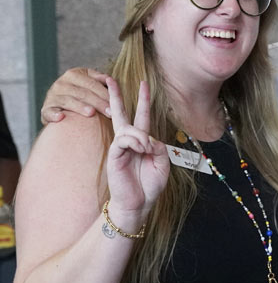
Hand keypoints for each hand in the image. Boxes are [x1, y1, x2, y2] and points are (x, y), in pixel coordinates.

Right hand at [41, 68, 110, 123]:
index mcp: (74, 74)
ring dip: (79, 107)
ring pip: (68, 101)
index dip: (105, 94)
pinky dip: (54, 114)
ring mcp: (52, 96)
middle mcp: (61, 83)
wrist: (59, 108)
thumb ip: (100, 81)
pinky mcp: (45, 109)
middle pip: (82, 93)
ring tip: (91, 113)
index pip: (92, 84)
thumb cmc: (81, 96)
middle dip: (98, 103)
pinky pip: (49, 112)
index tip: (116, 105)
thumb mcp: (89, 84)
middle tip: (110, 113)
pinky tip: (61, 117)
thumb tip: (110, 80)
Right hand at [105, 77, 169, 225]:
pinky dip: (135, 141)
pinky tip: (141, 149)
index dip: (143, 100)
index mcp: (143, 142)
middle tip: (110, 78)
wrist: (138, 204)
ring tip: (147, 150)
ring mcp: (120, 147)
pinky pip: (123, 139)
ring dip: (141, 136)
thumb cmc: (150, 186)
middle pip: (121, 113)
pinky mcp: (114, 155)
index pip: (142, 116)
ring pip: (128, 128)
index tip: (144, 84)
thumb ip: (159, 147)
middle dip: (117, 95)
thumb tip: (148, 137)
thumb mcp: (163, 164)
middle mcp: (130, 142)